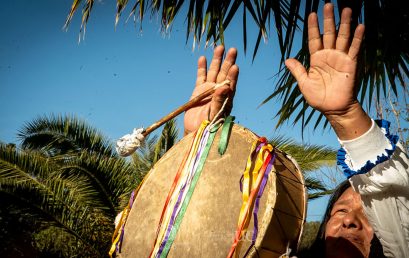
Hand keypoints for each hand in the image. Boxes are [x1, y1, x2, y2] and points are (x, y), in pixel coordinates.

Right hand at [183, 46, 238, 134]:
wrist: (196, 132)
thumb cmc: (209, 126)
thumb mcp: (215, 114)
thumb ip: (220, 101)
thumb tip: (226, 87)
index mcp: (226, 98)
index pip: (231, 83)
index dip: (233, 75)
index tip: (235, 66)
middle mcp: (219, 91)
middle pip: (224, 73)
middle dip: (228, 61)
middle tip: (233, 50)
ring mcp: (209, 89)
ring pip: (214, 72)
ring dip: (217, 60)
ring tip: (220, 47)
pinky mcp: (198, 90)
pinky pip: (201, 76)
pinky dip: (202, 67)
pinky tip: (203, 58)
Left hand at [285, 3, 370, 139]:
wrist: (333, 109)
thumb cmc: (318, 98)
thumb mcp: (304, 84)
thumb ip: (298, 71)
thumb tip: (287, 59)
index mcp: (316, 59)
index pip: (314, 39)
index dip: (313, 27)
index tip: (312, 14)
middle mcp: (328, 55)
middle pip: (328, 34)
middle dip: (328, 20)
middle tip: (328, 4)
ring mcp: (340, 58)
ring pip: (342, 37)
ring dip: (344, 24)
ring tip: (346, 9)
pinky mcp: (351, 64)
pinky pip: (355, 49)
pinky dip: (358, 38)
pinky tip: (360, 26)